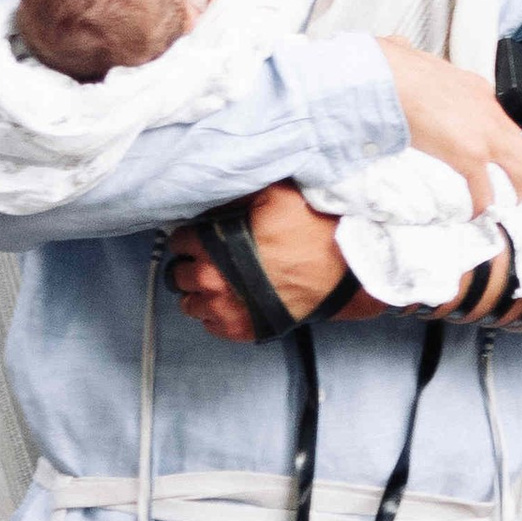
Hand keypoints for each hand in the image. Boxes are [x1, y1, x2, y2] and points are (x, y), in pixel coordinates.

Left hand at [162, 184, 351, 339]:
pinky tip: (231, 301)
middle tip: (208, 260)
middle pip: (178, 274)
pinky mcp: (241, 329)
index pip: (179, 241)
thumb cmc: (311, 231)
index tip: (200, 238)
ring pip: (189, 304)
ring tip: (219, 283)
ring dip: (199, 293)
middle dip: (191, 265)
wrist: (343, 270)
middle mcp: (212, 279)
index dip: (191, 237)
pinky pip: (210, 326)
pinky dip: (215, 315)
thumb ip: (239, 195)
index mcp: (212, 244)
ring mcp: (225, 308)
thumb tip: (218, 191)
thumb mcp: (274, 195)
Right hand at [376, 38, 521, 211]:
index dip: (501, 139)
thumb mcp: (416, 59)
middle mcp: (488, 110)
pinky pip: (485, 188)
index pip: (499, 117)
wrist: (390, 77)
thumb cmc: (394, 67)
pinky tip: (480, 212)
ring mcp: (483, 134)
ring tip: (508, 202)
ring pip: (518, 167)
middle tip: (518, 184)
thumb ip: (415, 59)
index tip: (496, 151)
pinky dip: (485, 203)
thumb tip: (399, 47)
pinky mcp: (470, 155)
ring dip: (516, 187)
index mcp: (477, 88)